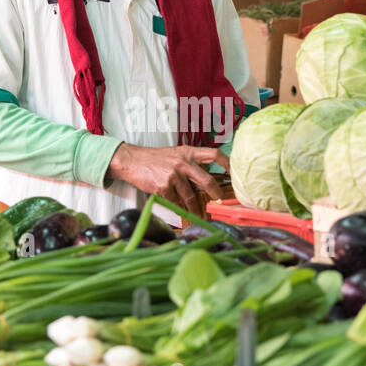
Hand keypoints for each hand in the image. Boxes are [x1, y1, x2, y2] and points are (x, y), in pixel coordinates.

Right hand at [106, 143, 228, 212]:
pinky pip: (174, 201)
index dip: (226, 162)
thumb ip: (189, 163)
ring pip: (189, 196)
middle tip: (218, 200)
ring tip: (197, 213)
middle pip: (206, 180)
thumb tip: (204, 181)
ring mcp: (173, 175)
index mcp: (188, 152)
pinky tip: (175, 206)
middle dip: (215, 193)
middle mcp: (182, 162)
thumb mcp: (174, 154)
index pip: (213, 154)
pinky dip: (175, 206)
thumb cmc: (153, 159)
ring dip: (194, 207)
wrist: (131, 160)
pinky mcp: (163, 186)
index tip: (234, 171)